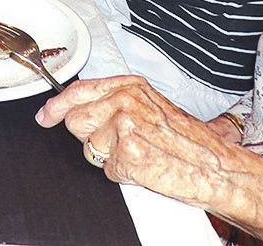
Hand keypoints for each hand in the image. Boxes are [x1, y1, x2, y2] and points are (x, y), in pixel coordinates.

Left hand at [34, 76, 250, 211]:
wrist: (217, 167)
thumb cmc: (189, 141)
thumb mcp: (152, 106)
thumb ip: (117, 102)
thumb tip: (81, 106)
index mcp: (131, 86)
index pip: (79, 90)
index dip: (57, 105)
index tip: (45, 115)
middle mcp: (125, 101)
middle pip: (75, 120)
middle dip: (90, 137)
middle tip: (119, 143)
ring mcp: (124, 126)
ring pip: (89, 147)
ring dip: (108, 157)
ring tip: (139, 154)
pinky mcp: (127, 154)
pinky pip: (106, 169)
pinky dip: (122, 174)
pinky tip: (144, 167)